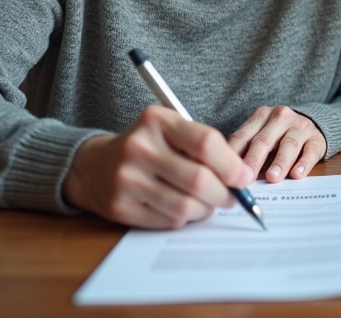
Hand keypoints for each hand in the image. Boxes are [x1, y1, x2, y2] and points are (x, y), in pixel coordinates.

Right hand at [63, 104, 251, 228]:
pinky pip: (168, 220)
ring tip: (207, 203)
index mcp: (157, 120)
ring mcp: (126, 178)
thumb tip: (242, 177)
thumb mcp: (170, 130)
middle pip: (199, 180)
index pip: (207, 143)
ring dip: (206, 209)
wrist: (95, 166)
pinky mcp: (120, 206)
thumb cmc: (148, 146)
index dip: (232, 165)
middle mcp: (139, 147)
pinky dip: (184, 218)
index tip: (244, 177)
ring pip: (185, 205)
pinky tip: (182, 209)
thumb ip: (204, 146)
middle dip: (224, 194)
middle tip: (232, 198)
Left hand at [227, 106, 326, 182]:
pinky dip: (304, 163)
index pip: (243, 135)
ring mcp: (300, 126)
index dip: (234, 154)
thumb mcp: (261, 134)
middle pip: (264, 140)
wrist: (311, 124)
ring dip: (280, 162)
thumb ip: (246, 149)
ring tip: (272, 178)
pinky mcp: (316, 138)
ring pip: (288, 145)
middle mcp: (280, 117)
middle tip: (246, 178)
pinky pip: (310, 151)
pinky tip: (297, 174)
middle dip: (254, 160)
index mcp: (261, 116)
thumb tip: (228, 175)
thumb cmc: (278, 135)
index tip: (226, 172)